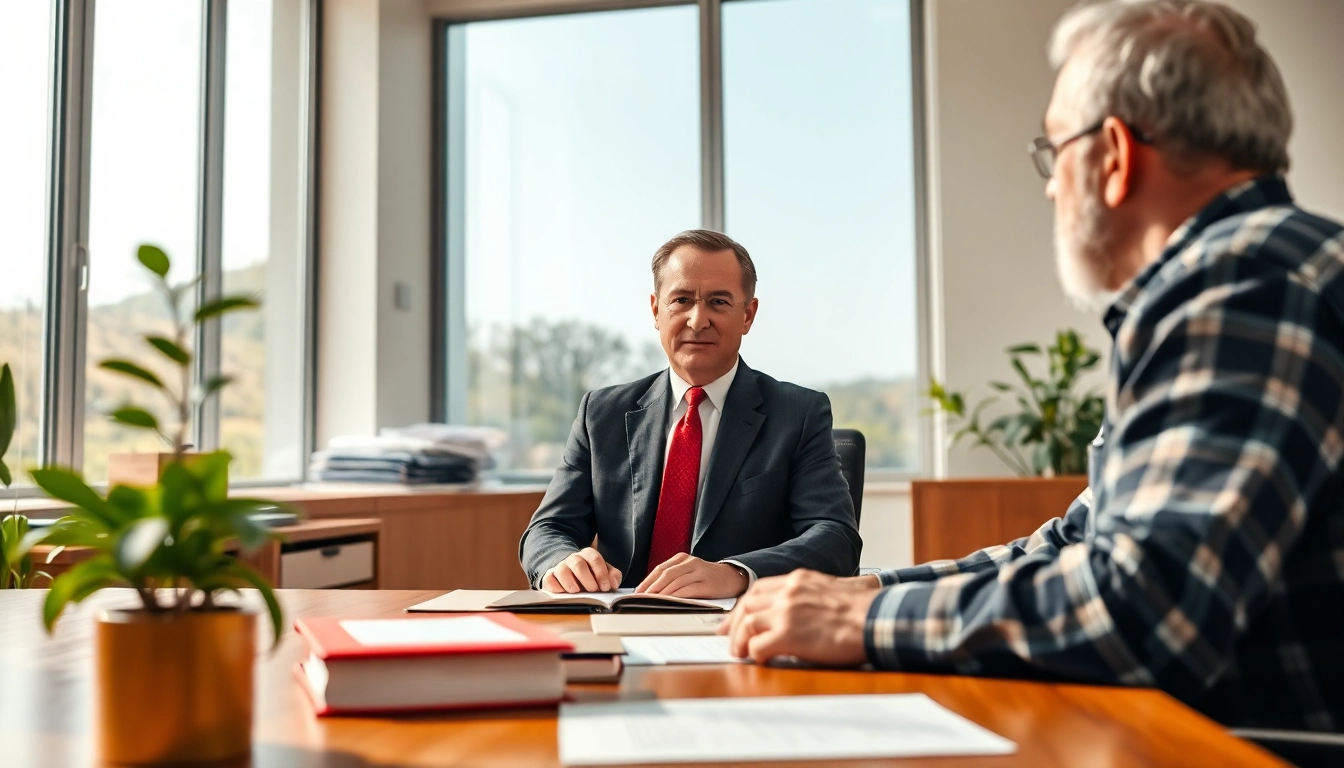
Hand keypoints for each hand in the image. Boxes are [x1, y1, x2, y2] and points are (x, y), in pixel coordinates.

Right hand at [542, 547, 622, 592]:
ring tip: (576, 591)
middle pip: (578, 564)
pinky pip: (549, 580)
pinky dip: (555, 587)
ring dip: (570, 582)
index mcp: (588, 555)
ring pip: (562, 570)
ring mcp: (560, 567)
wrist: (570, 572)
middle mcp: (573, 559)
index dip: (601, 573)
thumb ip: (612, 576)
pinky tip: (563, 593)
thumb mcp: (603, 572)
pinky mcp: (549, 577)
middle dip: (587, 578)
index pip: (594, 558)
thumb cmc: (590, 574)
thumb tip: (613, 583)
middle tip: (593, 590)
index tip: (605, 587)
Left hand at [635, 553, 748, 597]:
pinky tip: (668, 602)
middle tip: (641, 598)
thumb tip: (651, 591)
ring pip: (676, 582)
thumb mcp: (689, 571)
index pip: (660, 569)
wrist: (732, 577)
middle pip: (666, 574)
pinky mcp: (707, 584)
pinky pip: (688, 590)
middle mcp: (691, 562)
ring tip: (651, 602)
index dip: (647, 580)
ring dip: (661, 593)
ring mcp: (700, 572)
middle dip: (651, 587)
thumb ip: (673, 576)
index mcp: (683, 558)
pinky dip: (676, 596)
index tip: (637, 592)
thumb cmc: (706, 577)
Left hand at [718, 569, 879, 665]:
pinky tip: (761, 660)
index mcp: (799, 579)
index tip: (737, 619)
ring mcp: (786, 612)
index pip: (759, 590)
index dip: (745, 606)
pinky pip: (758, 646)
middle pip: (747, 605)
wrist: (878, 618)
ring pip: (747, 624)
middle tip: (730, 640)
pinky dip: (755, 654)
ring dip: (740, 641)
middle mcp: (788, 592)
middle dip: (735, 624)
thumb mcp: (843, 587)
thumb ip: (827, 591)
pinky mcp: (789, 634)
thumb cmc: (868, 608)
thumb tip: (843, 593)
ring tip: (741, 654)